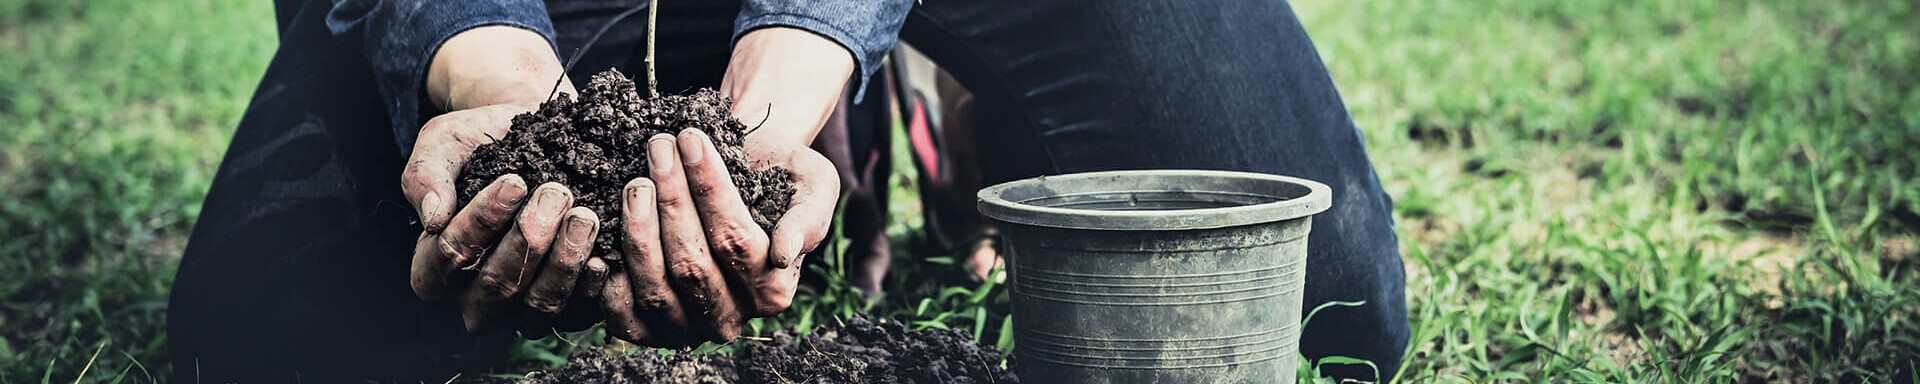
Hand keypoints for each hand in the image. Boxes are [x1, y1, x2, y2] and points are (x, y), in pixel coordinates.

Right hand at [402, 26, 595, 332]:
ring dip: (564, 260)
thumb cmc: (479, 143)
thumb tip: (434, 217)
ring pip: (539, 303)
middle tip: (556, 194)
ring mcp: (521, 309)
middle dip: (529, 239)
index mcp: (434, 268)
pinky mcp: (566, 308)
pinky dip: (593, 284)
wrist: (532, 136)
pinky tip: (603, 252)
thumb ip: (426, 175)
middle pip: (497, 285)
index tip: (513, 182)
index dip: (480, 223)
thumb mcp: (443, 144)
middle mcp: (475, 298)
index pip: (449, 258)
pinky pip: (580, 310)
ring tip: (584, 216)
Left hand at [597, 27, 849, 345]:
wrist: (740, 172)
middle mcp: (732, 318)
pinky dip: (609, 273)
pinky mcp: (647, 329)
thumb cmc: (777, 173)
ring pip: (658, 285)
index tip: (691, 137)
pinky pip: (624, 312)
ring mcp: (688, 328)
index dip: (710, 189)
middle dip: (672, 200)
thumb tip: (783, 251)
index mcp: (775, 290)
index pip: (736, 241)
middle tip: (657, 146)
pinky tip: (607, 228)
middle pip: (693, 265)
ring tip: (634, 179)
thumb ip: (811, 216)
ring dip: (639, 228)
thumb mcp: (814, 182)